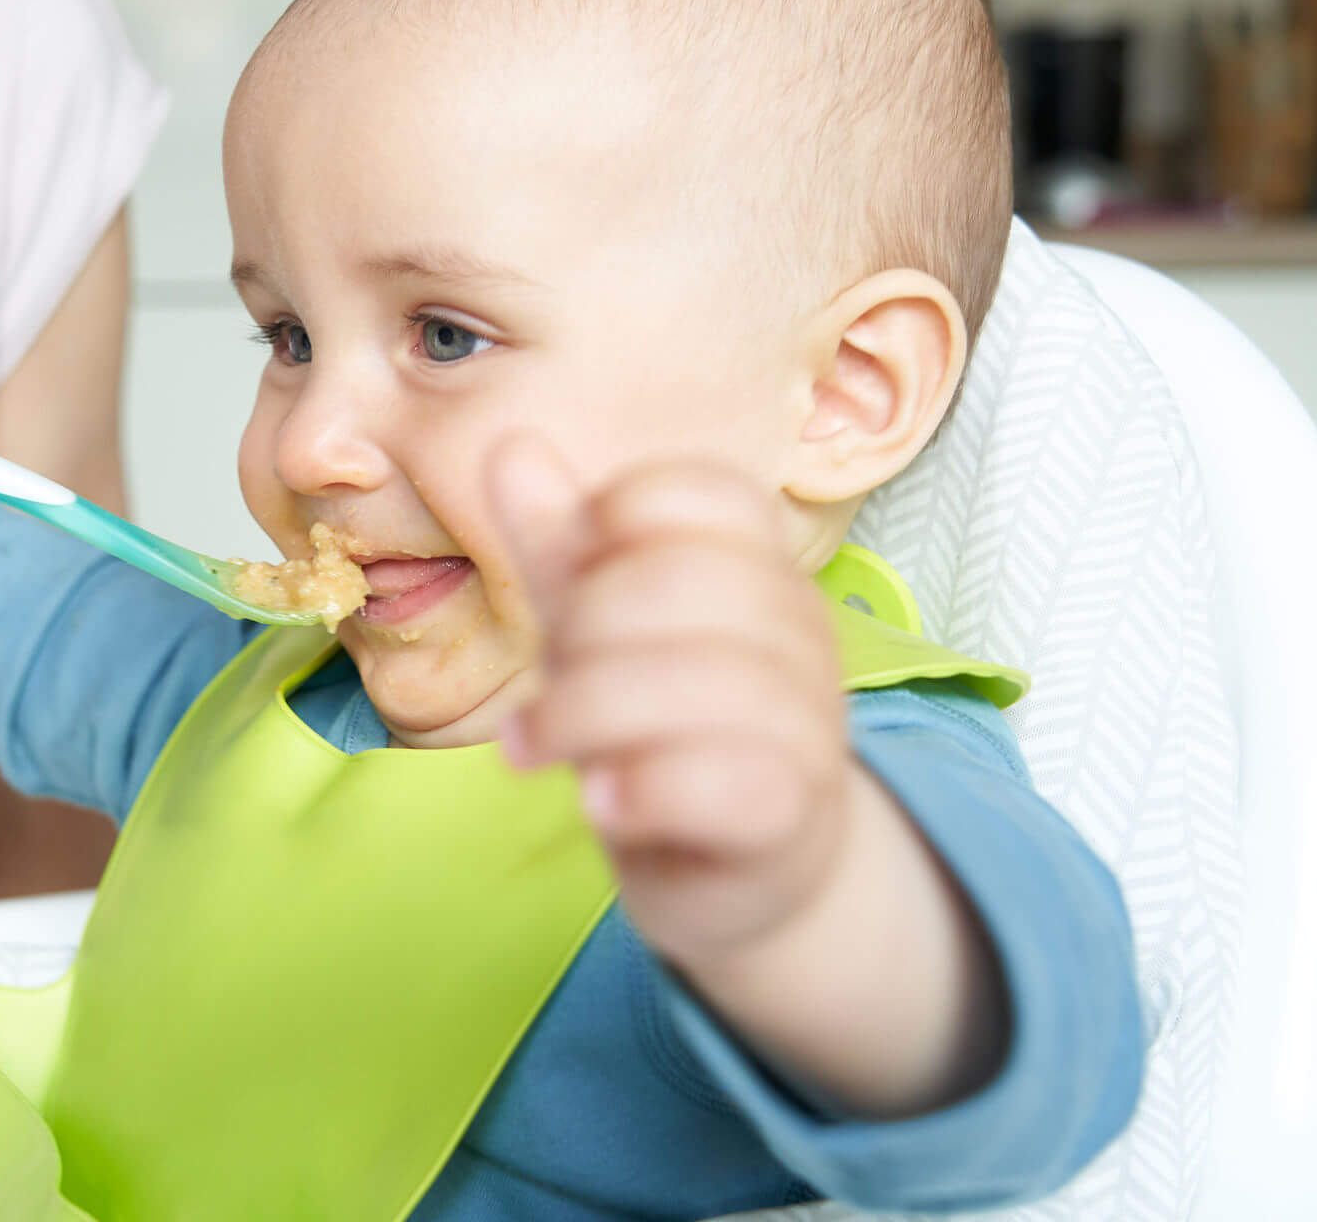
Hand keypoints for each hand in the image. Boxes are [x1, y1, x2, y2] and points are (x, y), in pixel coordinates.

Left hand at [488, 436, 854, 968]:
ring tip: (532, 746)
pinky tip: (600, 801)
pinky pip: (729, 779)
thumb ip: (557, 545)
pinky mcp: (794, 811)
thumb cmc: (660, 728)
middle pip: (682, 579)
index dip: (616, 516)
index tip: (573, 572)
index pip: (704, 492)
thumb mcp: (595, 629)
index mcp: (755, 565)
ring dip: (583, 712)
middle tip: (542, 681)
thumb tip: (509, 444)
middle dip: (581, 626)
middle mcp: (797, 629)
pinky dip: (645, 787)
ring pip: (700, 681)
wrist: (736, 872)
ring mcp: (806, 720)